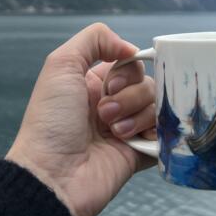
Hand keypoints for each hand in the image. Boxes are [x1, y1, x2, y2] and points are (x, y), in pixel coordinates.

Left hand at [6, 22, 155, 215]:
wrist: (53, 176)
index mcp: (95, 84)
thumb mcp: (61, 64)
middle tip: (104, 114)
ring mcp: (128, 129)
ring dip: (135, 116)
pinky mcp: (140, 153)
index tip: (110, 84)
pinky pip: (164, 134)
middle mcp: (112, 104)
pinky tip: (130, 143)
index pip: (130, 63)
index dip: (127, 70)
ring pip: (157, 107)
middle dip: (129, 95)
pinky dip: (151, 134)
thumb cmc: (51, 121)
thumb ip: (94, 39)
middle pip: (147, 83)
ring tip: (112, 133)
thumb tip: (130, 47)